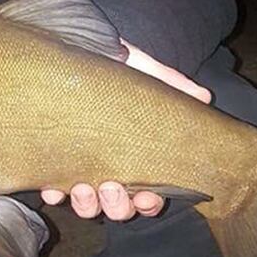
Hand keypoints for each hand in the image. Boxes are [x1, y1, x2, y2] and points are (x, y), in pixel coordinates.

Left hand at [41, 38, 210, 220]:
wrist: (76, 50)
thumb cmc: (112, 66)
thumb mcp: (141, 70)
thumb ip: (169, 83)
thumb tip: (204, 96)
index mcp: (135, 153)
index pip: (149, 193)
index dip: (150, 203)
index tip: (147, 196)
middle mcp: (109, 166)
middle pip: (119, 206)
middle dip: (118, 206)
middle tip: (111, 188)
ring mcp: (80, 167)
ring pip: (88, 205)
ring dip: (87, 205)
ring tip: (82, 188)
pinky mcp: (53, 161)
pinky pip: (52, 191)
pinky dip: (53, 194)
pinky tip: (52, 188)